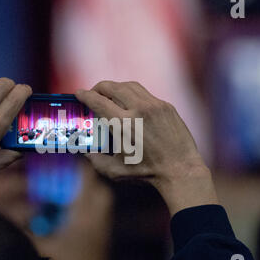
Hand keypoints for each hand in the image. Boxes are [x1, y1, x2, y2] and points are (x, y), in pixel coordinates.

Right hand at [75, 81, 217, 216]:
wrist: (180, 170)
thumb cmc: (146, 174)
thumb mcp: (114, 171)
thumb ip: (94, 159)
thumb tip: (83, 150)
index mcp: (123, 125)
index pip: (98, 101)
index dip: (85, 95)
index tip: (79, 93)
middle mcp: (139, 110)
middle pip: (112, 87)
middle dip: (98, 87)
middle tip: (93, 93)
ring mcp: (155, 106)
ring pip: (129, 86)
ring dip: (116, 87)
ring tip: (110, 95)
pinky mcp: (166, 107)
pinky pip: (145, 94)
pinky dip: (133, 95)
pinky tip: (131, 104)